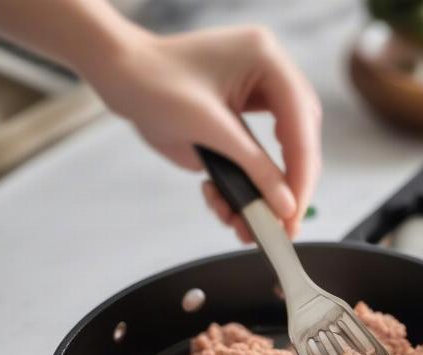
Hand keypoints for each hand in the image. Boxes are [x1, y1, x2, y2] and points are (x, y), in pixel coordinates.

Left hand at [84, 26, 321, 241]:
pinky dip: (242, 187)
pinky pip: (256, 161)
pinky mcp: (241, 123)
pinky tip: (219, 199)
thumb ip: (253, 167)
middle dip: (288, 187)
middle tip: (283, 225)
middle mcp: (269, 77)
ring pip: (281, 156)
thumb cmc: (153, 83)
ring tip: (244, 224)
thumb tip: (285, 205)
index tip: (295, 211)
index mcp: (267, 61)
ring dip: (263, 194)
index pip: (301, 122)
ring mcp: (257, 100)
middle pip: (300, 140)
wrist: (120, 78)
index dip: (302, 171)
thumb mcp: (208, 128)